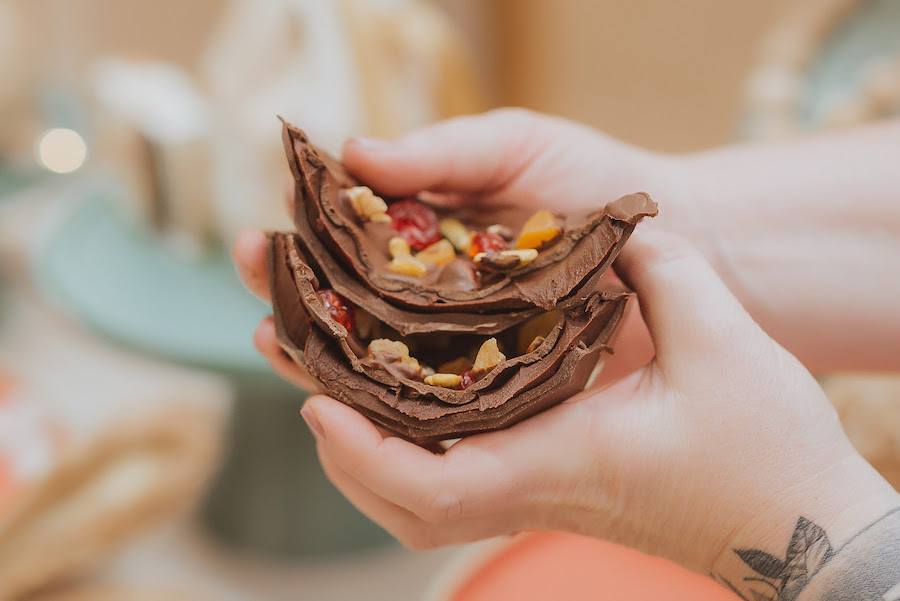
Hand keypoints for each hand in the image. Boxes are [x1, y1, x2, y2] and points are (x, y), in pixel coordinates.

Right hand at [234, 108, 665, 387]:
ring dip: (322, 366)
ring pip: (376, 375)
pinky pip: (438, 417)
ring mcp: (463, 358)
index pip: (339, 254)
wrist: (689, 239)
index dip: (293, 250)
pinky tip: (349, 410)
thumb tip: (351, 149)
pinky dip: (393, 417)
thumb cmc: (596, 184)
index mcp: (425, 247)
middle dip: (290, 305)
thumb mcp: (515, 145)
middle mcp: (433, 307)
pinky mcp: (499, 402)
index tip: (255, 242)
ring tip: (280, 345)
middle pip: (342, 316)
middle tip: (256, 294)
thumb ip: (439, 150)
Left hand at [296, 227, 897, 575]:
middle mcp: (534, 489)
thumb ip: (666, 272)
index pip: (432, 485)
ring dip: (365, 456)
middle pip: (404, 504)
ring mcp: (537, 495)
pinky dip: (406, 454)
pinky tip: (399, 404)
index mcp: (557, 464)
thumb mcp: (725, 345)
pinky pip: (452, 485)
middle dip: (341, 448)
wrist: (793, 519)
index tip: (318, 402)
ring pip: (421, 504)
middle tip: (302, 374)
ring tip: (329, 388)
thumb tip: (618, 225)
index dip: (364, 452)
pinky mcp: (549, 486)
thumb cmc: (767, 449)